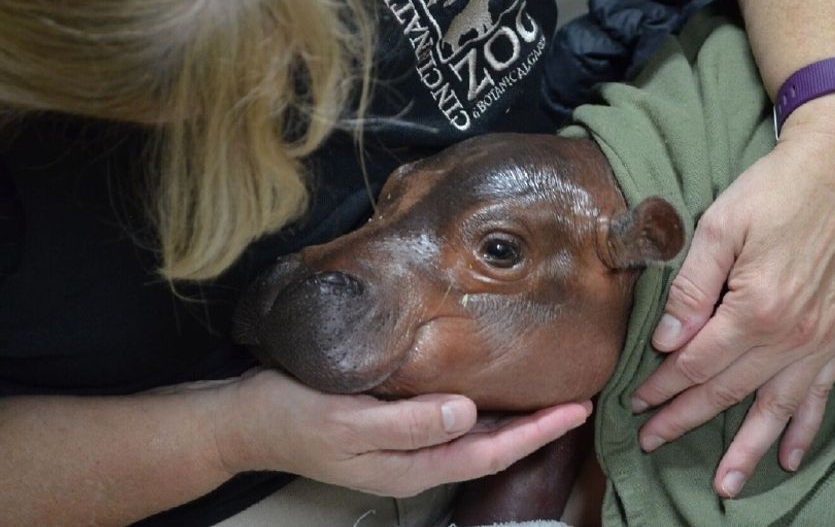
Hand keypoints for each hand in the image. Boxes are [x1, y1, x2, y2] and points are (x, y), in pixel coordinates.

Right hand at [211, 369, 591, 497]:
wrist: (243, 419)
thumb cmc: (290, 416)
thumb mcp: (347, 420)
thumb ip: (408, 423)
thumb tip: (468, 414)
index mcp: (411, 466)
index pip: (489, 453)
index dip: (536, 433)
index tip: (575, 409)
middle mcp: (415, 459)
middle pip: (490, 447)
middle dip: (535, 426)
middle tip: (575, 397)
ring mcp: (403, 444)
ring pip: (473, 435)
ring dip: (512, 416)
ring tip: (546, 391)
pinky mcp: (391, 422)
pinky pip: (448, 419)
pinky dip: (478, 404)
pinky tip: (487, 383)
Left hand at [631, 92, 834, 497]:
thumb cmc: (773, 192)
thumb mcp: (721, 226)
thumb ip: (692, 287)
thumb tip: (668, 339)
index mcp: (756, 310)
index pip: (696, 363)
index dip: (662, 385)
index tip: (635, 402)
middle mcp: (791, 336)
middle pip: (727, 391)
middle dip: (684, 419)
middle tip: (652, 441)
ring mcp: (819, 341)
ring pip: (774, 409)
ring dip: (747, 449)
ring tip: (725, 484)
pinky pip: (818, 396)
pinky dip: (803, 429)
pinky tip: (789, 457)